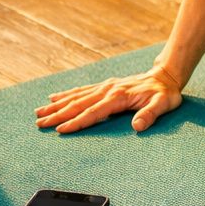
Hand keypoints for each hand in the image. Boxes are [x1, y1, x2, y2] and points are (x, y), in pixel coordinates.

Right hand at [34, 65, 182, 133]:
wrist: (165, 76)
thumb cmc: (165, 93)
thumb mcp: (163, 104)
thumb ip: (150, 115)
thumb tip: (138, 126)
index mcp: (119, 96)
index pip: (93, 112)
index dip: (77, 121)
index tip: (60, 129)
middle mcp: (108, 90)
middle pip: (79, 104)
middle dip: (58, 114)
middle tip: (40, 123)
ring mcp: (105, 86)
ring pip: (76, 96)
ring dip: (57, 105)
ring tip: (39, 112)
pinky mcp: (105, 85)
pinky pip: (82, 90)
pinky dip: (66, 94)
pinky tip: (54, 98)